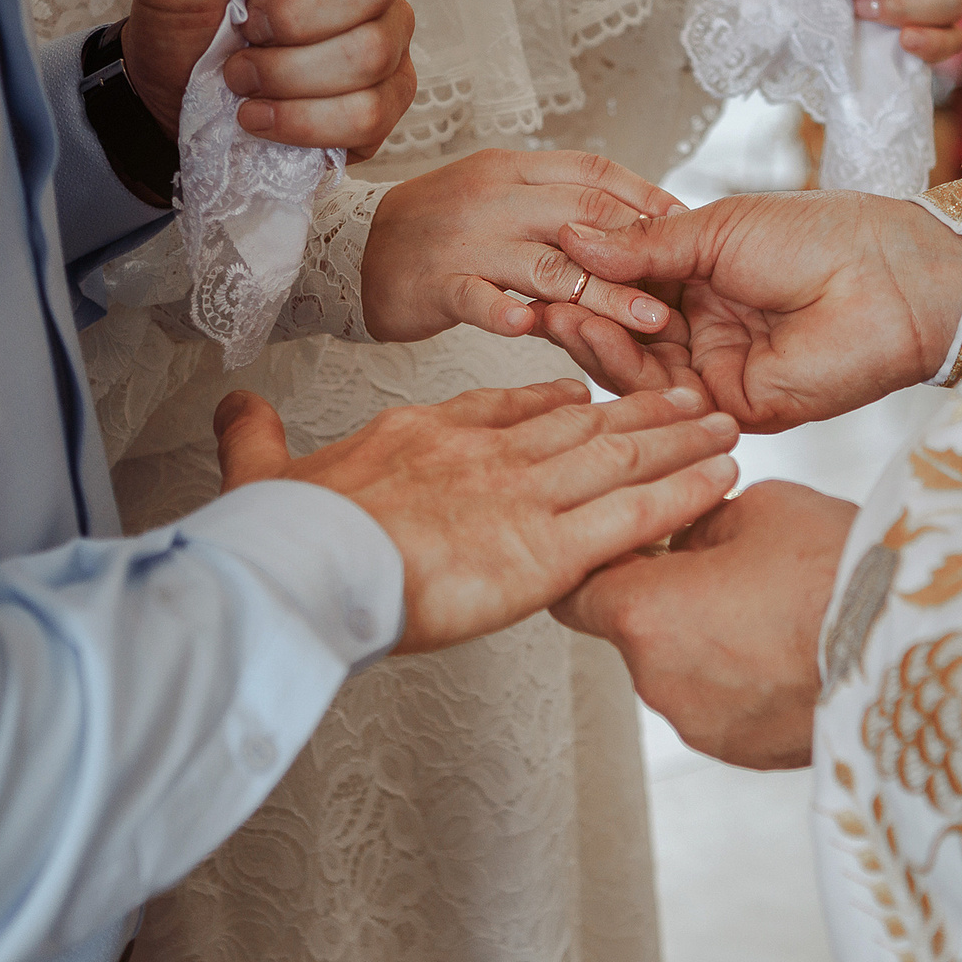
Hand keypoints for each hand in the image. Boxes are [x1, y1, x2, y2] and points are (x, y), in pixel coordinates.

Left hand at [123, 0, 417, 161]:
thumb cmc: (182, 17)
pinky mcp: (385, 101)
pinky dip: (301, 122)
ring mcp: (387, 40)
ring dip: (286, 75)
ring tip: (243, 75)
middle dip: (292, 18)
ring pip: (370, 55)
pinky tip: (262, 115)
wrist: (168, 90)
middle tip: (247, 27)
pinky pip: (368, 115)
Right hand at [213, 380, 738, 654]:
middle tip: (690, 396)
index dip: (549, 403)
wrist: (300, 567)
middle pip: (581, 425)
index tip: (582, 394)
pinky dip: (683, 495)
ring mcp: (520, 499)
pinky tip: (725, 479)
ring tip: (728, 425)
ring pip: (619, 458)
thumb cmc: (280, 534)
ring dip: (679, 441)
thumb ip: (258, 441)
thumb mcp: (262, 472)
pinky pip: (632, 516)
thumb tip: (233, 404)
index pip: (502, 409)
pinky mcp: (546, 549)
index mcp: (424, 435)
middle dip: (641, 411)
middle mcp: (485, 456)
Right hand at [362, 150, 685, 344]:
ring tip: (645, 323)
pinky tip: (533, 329)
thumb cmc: (438, 230)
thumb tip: (631, 223)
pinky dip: (503, 311)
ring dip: (600, 294)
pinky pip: (475, 296)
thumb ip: (557, 206)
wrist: (350, 249)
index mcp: (514, 169)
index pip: (592, 172)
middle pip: (581, 215)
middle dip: (639, 251)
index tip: (686, 224)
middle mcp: (494, 196)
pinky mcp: (435, 281)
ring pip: (544, 262)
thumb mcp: (501, 199)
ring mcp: (464, 238)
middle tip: (684, 291)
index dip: (644, 196)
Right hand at [535, 191, 961, 431]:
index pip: (628, 288)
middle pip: (624, 334)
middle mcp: (707, 331)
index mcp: (705, 281)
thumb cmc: (821, 238)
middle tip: (541, 296)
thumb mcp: (716, 228)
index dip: (588, 279)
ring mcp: (718, 373)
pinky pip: (666, 397)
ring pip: (636, 370)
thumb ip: (644, 246)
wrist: (887, 277)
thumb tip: (575, 239)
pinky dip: (626, 369)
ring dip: (594, 341)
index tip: (546, 262)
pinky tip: (596, 336)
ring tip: (560, 313)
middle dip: (581, 314)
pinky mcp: (732, 410)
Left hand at [555, 481, 849, 769]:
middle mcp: (658, 679)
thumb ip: (699, 522)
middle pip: (635, 633)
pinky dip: (744, 679)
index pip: (577, 593)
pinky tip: (792, 649)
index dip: (601, 567)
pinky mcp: (742, 751)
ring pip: (681, 670)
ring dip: (710, 642)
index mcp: (645, 613)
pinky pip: (722, 704)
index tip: (627, 551)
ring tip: (777, 610)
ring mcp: (699, 724)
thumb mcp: (760, 507)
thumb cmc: (839, 572)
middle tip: (730, 568)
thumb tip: (687, 534)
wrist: (914, 647)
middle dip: (670, 600)